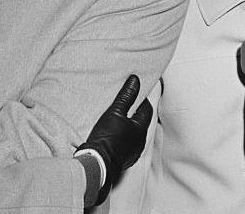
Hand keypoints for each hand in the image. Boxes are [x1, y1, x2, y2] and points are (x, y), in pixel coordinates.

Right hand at [78, 75, 152, 204]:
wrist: (98, 163)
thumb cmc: (106, 137)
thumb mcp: (114, 112)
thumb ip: (126, 96)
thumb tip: (135, 81)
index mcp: (140, 129)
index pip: (146, 109)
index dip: (142, 100)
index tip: (136, 92)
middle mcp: (140, 141)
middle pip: (142, 122)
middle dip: (136, 113)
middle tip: (127, 104)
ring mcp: (133, 152)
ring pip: (135, 134)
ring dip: (130, 126)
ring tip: (119, 119)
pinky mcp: (125, 159)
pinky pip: (128, 144)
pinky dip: (124, 138)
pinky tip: (115, 135)